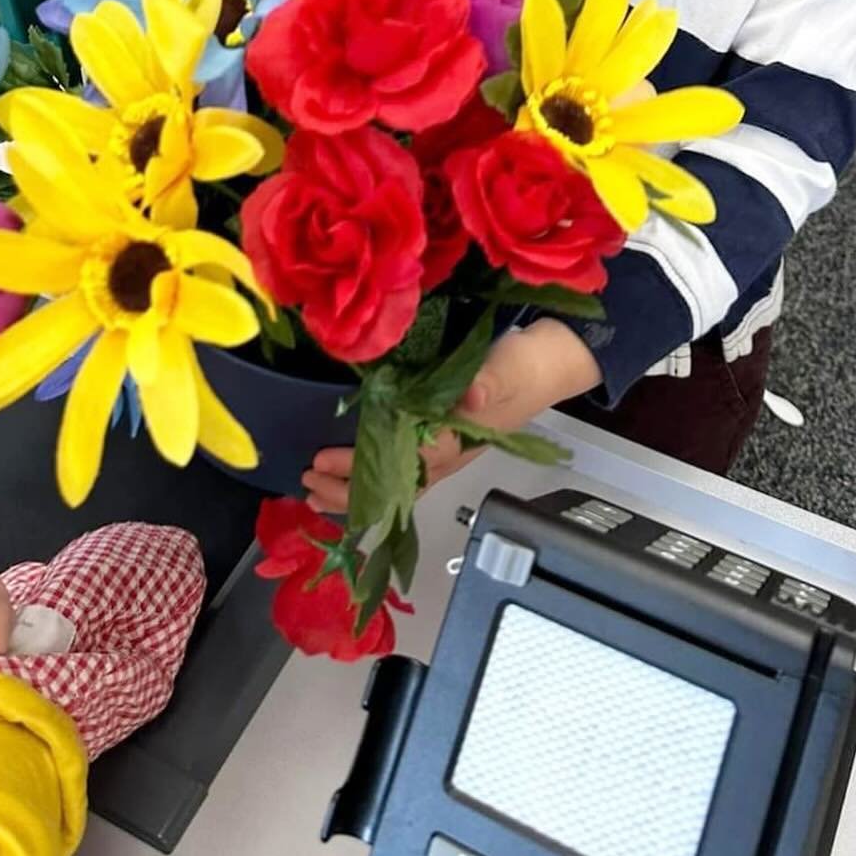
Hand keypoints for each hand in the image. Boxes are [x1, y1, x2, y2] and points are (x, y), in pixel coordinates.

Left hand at [302, 319, 601, 517]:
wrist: (550, 365)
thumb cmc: (524, 365)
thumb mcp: (506, 366)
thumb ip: (488, 381)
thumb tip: (468, 396)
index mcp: (460, 438)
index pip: (402, 462)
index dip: (361, 466)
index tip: (323, 460)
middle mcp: (450, 454)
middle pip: (393, 485)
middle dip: (348, 489)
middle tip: (306, 481)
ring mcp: (446, 452)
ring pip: (394, 484)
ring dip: (355, 490)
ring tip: (313, 489)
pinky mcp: (443, 442)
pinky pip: (401, 469)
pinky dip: (371, 476)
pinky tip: (346, 474)